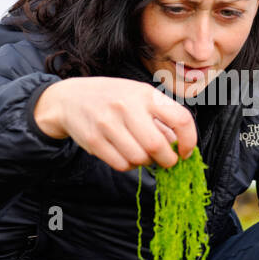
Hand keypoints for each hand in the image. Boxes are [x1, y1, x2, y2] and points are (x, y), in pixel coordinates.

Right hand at [33, 77, 197, 170]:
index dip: (189, 141)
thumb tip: (181, 147)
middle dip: (168, 160)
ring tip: (142, 154)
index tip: (186, 152)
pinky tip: (126, 155)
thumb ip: (162, 118)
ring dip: (146, 163)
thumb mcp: (139, 97)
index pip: (181, 119)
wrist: (69, 98)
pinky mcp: (94, 140)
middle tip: (166, 161)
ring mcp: (108, 123)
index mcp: (146, 94)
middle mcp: (127, 106)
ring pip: (139, 159)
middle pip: (158, 146)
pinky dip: (129, 165)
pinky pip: (122, 165)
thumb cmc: (113, 98)